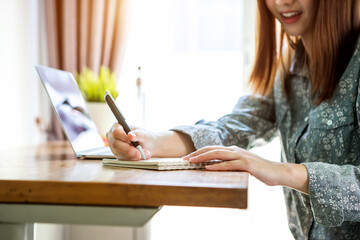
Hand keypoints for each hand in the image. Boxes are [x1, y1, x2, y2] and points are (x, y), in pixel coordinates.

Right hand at [106, 123, 155, 159]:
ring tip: (143, 153)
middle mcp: (113, 137)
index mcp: (117, 126)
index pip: (116, 132)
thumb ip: (138, 134)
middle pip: (115, 145)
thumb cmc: (145, 137)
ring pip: (119, 153)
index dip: (124, 138)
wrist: (148, 146)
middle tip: (139, 153)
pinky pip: (122, 159)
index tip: (132, 142)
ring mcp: (114, 147)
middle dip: (128, 150)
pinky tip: (138, 156)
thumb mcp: (144, 134)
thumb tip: (130, 135)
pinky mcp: (117, 155)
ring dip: (132, 155)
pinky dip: (132, 159)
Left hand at [184, 145, 308, 192]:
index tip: (187, 158)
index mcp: (233, 150)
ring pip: (218, 154)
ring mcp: (241, 156)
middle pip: (212, 149)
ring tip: (191, 161)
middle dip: (196, 153)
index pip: (212, 149)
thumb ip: (230, 165)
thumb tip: (215, 168)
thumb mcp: (241, 167)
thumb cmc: (259, 171)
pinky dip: (217, 166)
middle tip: (184, 159)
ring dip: (203, 157)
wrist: (278, 172)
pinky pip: (229, 164)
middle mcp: (235, 150)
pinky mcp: (246, 164)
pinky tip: (207, 167)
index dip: (199, 152)